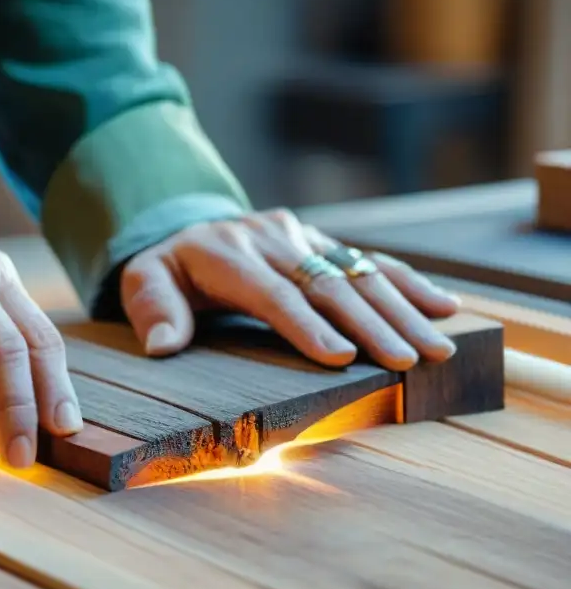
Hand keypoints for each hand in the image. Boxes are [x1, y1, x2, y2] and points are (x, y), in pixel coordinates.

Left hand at [119, 209, 460, 370]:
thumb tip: (163, 347)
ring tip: (439, 345)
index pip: (273, 293)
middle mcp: (271, 240)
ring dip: (403, 309)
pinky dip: (408, 282)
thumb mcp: (144, 283)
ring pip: (359, 270)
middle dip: (373, 324)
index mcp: (227, 254)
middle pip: (327, 284)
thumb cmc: (165, 271)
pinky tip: (445, 306)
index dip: (307, 325)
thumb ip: (153, 311)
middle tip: (411, 360)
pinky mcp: (321, 240)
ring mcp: (301, 237)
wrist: (185, 227)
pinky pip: (369, 259)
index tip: (342, 357)